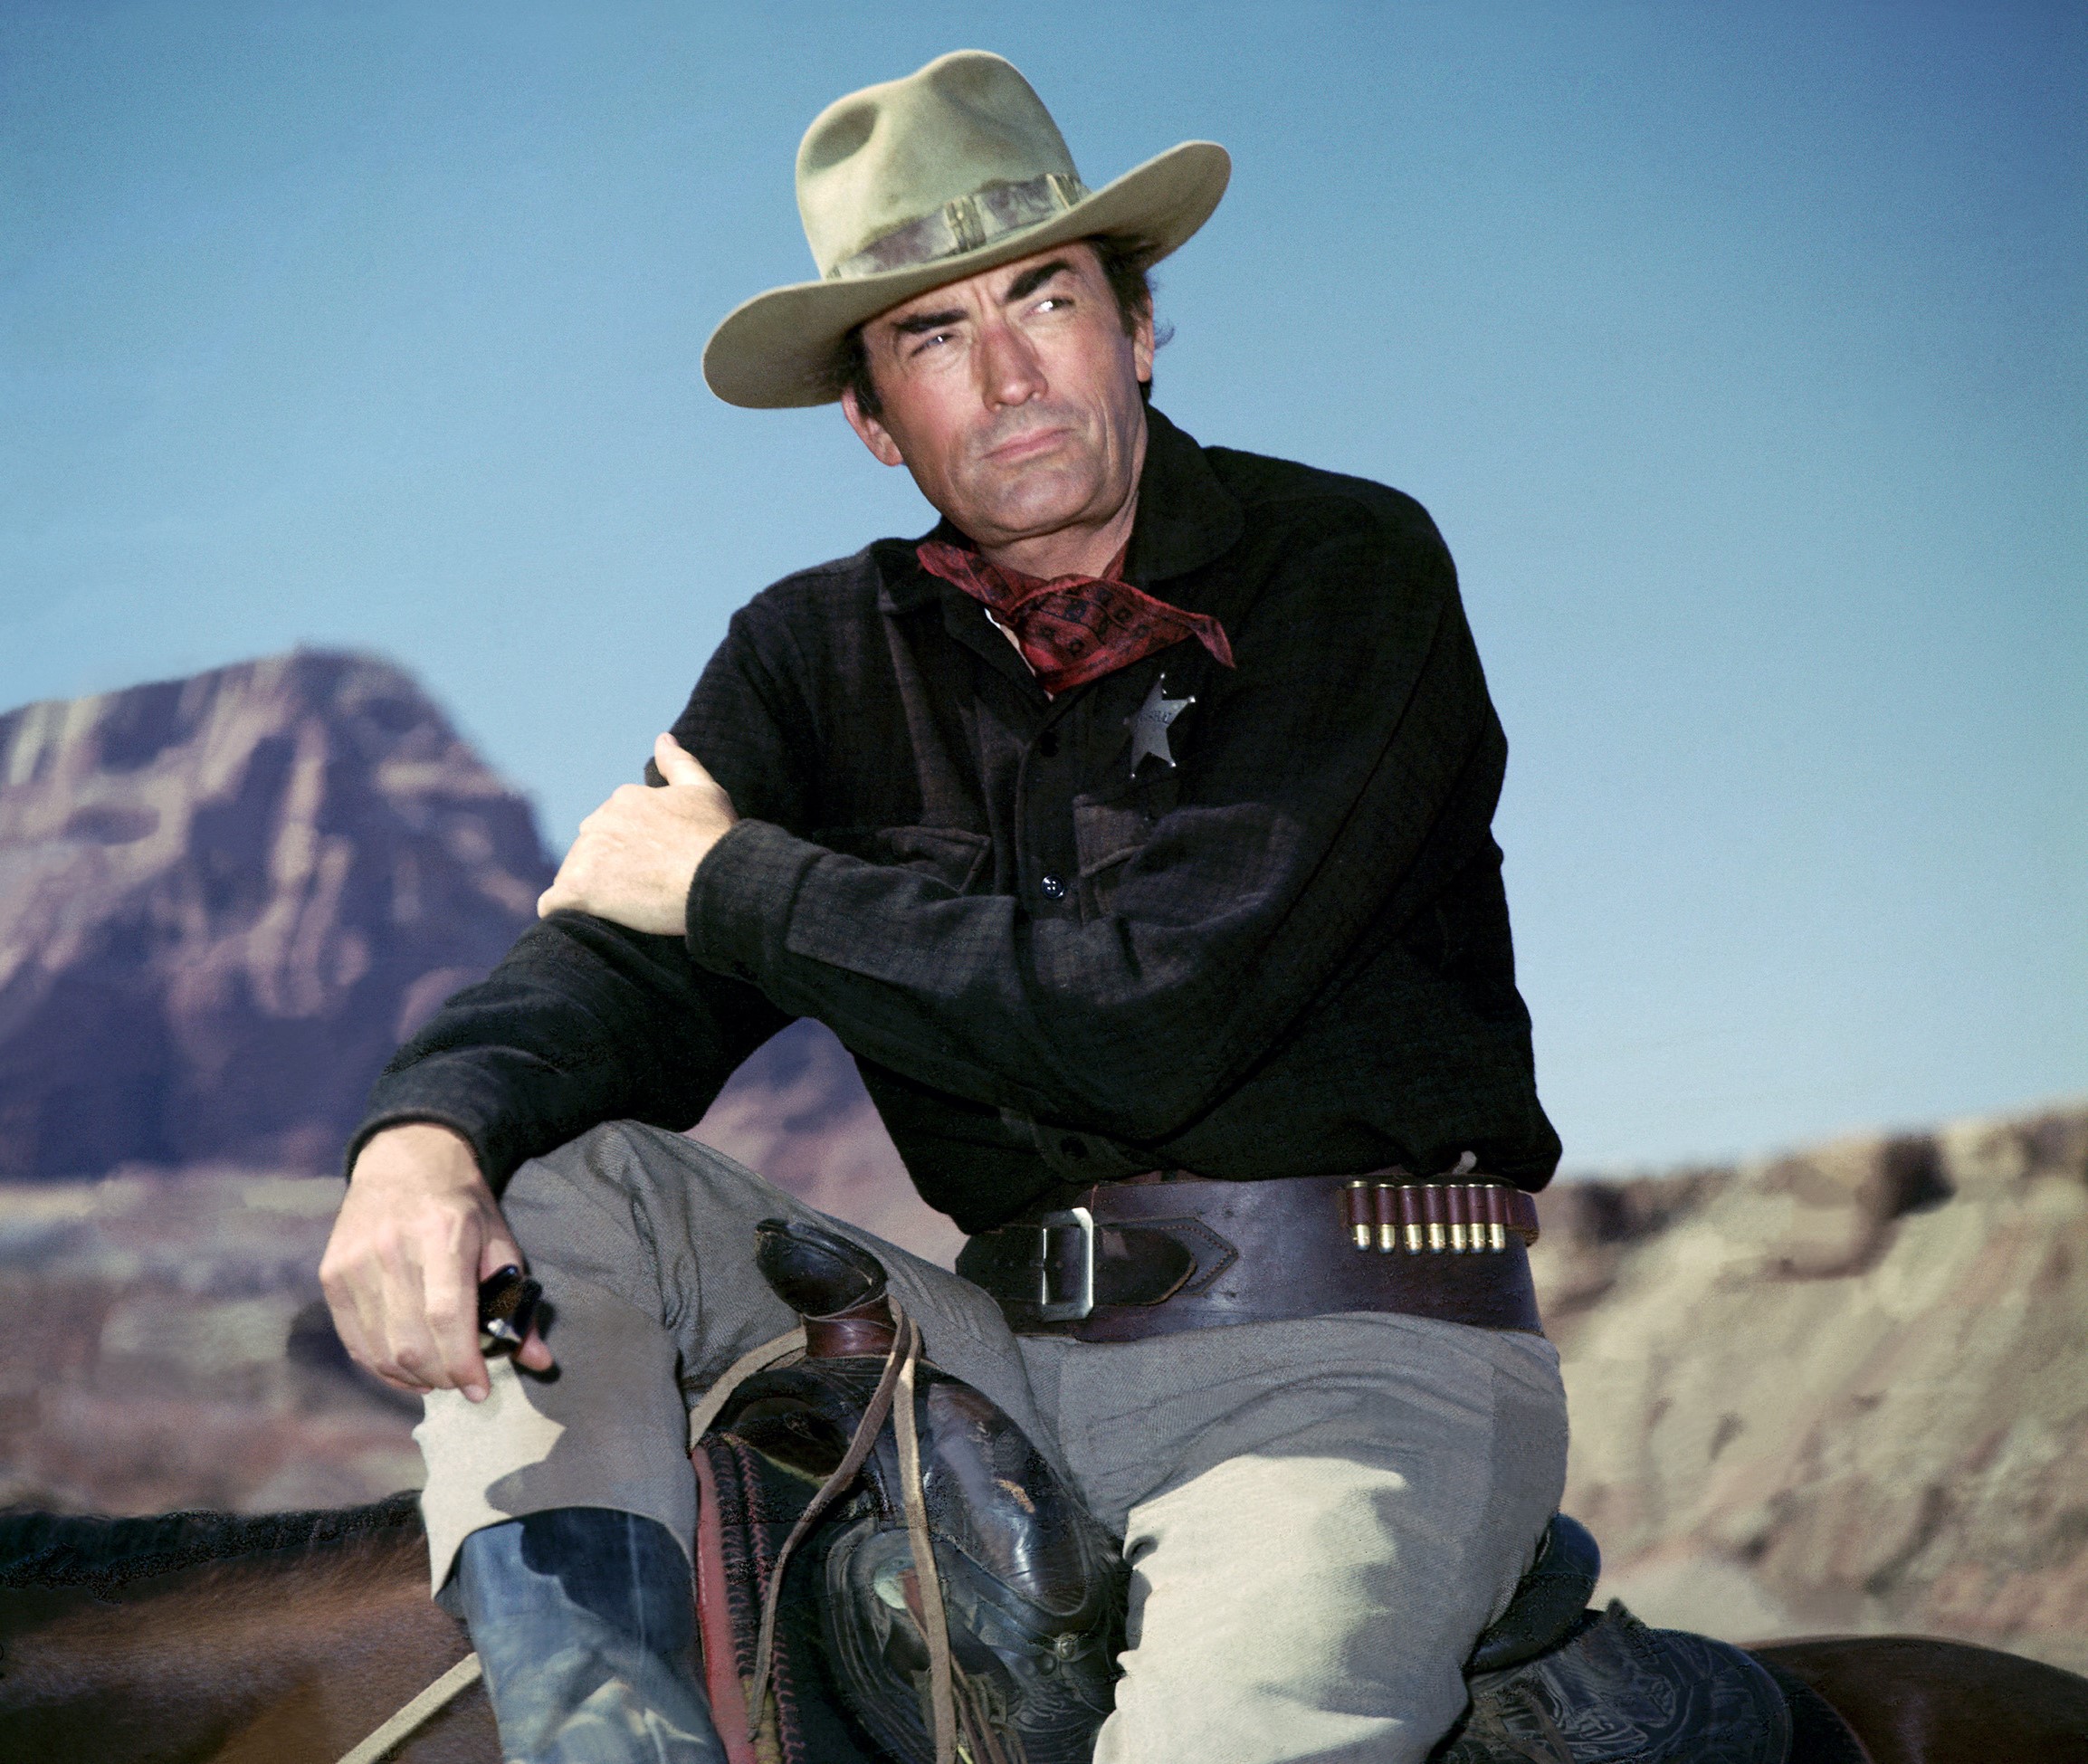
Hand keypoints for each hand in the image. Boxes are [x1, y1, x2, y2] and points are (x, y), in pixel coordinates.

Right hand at [319, 1122, 553, 1401]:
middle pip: (410, 1342)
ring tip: (436, 1374)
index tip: (479, 1389)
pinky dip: (380, 1365)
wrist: (405, 1157)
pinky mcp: (331, 1274)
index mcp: (441, 1235)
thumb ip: (517, 1302)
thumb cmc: (461, 1202)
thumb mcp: (499, 1240)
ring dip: (411, 1377)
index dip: (462, 1363)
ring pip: (379, 1350)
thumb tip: (538, 1360)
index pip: (446, 1316)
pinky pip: (354, 1340)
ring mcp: (354, 1263)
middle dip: (441, 1376)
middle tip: (460, 1379)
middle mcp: (391, 1250)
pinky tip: (404, 1365)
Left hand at [536, 734, 738, 933]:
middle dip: (608, 870)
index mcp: (625, 799)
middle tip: (641, 892)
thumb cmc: (716, 838)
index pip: (613, 826)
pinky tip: (580, 920)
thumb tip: (663, 738)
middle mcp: (599, 821)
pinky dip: (563, 912)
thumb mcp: (705, 792)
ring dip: (591, 892)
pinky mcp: (578, 889)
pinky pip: (552, 904)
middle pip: (590, 850)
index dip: (632, 850)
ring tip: (624, 911)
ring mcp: (586, 855)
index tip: (654, 868)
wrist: (716, 878)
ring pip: (573, 875)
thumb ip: (679, 764)